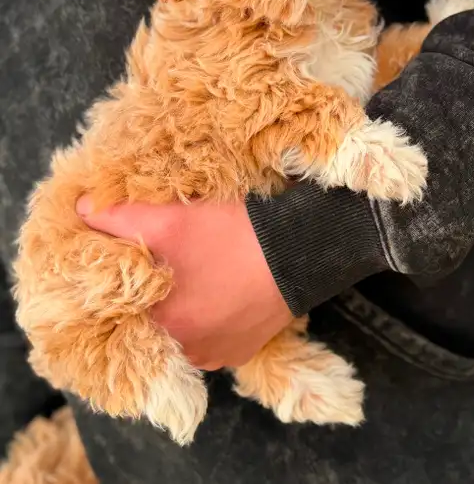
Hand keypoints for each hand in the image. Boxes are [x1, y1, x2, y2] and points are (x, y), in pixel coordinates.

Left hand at [76, 197, 292, 369]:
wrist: (298, 251)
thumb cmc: (230, 237)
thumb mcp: (169, 218)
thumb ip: (117, 216)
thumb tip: (81, 211)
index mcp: (161, 327)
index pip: (122, 315)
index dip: (120, 290)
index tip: (126, 269)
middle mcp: (187, 354)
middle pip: (155, 327)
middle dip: (154, 300)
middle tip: (163, 269)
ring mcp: (218, 356)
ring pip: (184, 334)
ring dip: (184, 312)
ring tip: (194, 278)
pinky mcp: (243, 351)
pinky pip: (214, 338)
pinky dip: (211, 318)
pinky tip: (219, 291)